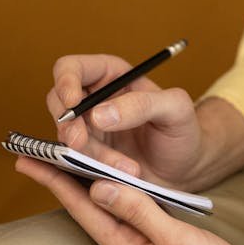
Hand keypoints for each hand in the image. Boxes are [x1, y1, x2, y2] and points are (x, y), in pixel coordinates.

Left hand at [16, 155, 243, 244]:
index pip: (82, 210)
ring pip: (109, 211)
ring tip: (67, 158)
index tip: (28, 158)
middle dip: (64, 179)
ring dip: (88, 184)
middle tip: (39, 150)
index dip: (55, 181)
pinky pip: (131, 215)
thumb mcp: (177, 241)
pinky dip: (119, 192)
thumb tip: (100, 187)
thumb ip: (139, 211)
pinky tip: (115, 181)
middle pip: (88, 210)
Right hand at [47, 53, 243, 190]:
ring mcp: (87, 130)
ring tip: (128, 169)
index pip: (71, 68)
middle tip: (81, 144)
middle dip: (68, 124)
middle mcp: (93, 100)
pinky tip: (116, 176)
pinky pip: (74, 162)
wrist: (185, 171)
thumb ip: (143, 104)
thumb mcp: (176, 110)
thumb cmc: (184, 132)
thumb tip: (98, 115)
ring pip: (67, 137)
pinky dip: (91, 169)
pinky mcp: (87, 157)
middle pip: (57, 102)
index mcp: (111, 75)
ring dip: (89, 154)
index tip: (73, 105)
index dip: (64, 83)